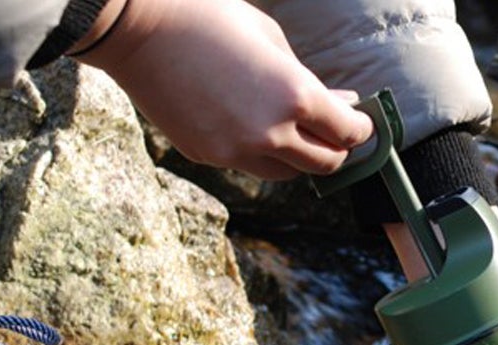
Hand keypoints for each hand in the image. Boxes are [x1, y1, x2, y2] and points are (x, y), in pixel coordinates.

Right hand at [75, 0, 372, 179]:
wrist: (135, 25)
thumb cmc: (208, 16)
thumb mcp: (271, 38)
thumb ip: (308, 79)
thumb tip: (338, 103)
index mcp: (296, 98)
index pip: (349, 134)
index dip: (362, 130)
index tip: (362, 122)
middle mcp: (271, 133)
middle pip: (326, 164)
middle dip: (337, 149)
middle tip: (336, 133)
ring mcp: (237, 152)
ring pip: (287, 173)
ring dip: (299, 157)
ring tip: (294, 131)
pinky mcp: (209, 157)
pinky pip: (247, 163)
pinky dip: (259, 150)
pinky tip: (248, 121)